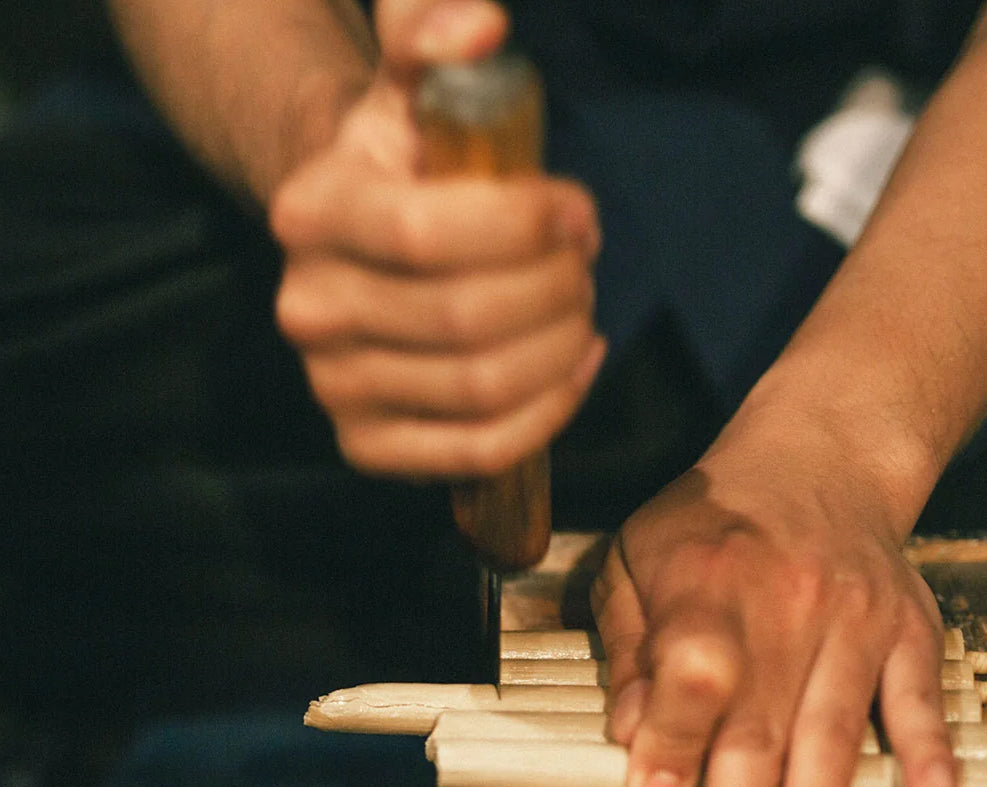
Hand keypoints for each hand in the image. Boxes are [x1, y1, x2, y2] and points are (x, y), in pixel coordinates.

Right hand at [269, 0, 603, 478]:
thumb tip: (482, 26)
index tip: (578, 214)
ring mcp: (334, 387)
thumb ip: (431, 37)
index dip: (526, 227)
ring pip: (483, 388)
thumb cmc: (404, 171)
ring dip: (561, 349)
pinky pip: (480, 450)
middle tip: (584, 265)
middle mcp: (308, 307)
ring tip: (580, 311)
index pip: (428, 233)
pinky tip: (575, 370)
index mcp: (312, 213)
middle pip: (467, 318)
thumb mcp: (410, 90)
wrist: (357, 250)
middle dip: (556, 289)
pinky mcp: (367, 446)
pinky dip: (549, 414)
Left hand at [591, 428, 957, 786]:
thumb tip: (630, 734)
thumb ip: (632, 646)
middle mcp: (787, 602)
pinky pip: (920, 693)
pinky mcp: (910, 628)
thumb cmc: (713, 527)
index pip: (690, 670)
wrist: (819, 461)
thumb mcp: (640, 558)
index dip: (675, 737)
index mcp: (707, 583)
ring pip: (834, 727)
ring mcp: (857, 618)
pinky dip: (927, 747)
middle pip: (762, 721)